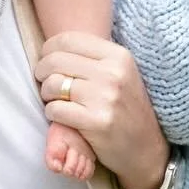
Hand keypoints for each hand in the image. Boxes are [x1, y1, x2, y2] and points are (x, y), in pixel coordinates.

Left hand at [36, 32, 168, 188]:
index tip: (47, 61)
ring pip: (53, 84)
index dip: (48, 49)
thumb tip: (52, 48)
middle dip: (42, 71)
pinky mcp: (96, 122)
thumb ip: (92, 58)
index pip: (68, 39)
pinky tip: (62, 116)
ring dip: (47, 94)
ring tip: (56, 100)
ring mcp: (106, 97)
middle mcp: (113, 73)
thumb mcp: (120, 74)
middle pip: (55, 60)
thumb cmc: (126, 109)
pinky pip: (55, 109)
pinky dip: (52, 113)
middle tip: (44, 82)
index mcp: (119, 56)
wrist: (146, 149)